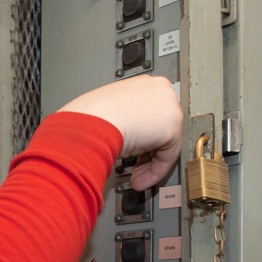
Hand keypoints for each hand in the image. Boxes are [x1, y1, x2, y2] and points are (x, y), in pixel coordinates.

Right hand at [59, 74, 182, 189]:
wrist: (90, 122)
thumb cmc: (89, 117)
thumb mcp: (108, 111)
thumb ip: (121, 118)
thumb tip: (121, 132)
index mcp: (143, 83)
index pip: (150, 114)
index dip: (141, 137)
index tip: (133, 152)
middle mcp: (160, 90)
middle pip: (161, 127)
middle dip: (147, 152)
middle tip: (135, 168)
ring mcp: (169, 106)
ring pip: (166, 142)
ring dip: (149, 164)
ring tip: (135, 177)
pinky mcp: (172, 127)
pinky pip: (167, 156)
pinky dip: (154, 171)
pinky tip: (140, 179)